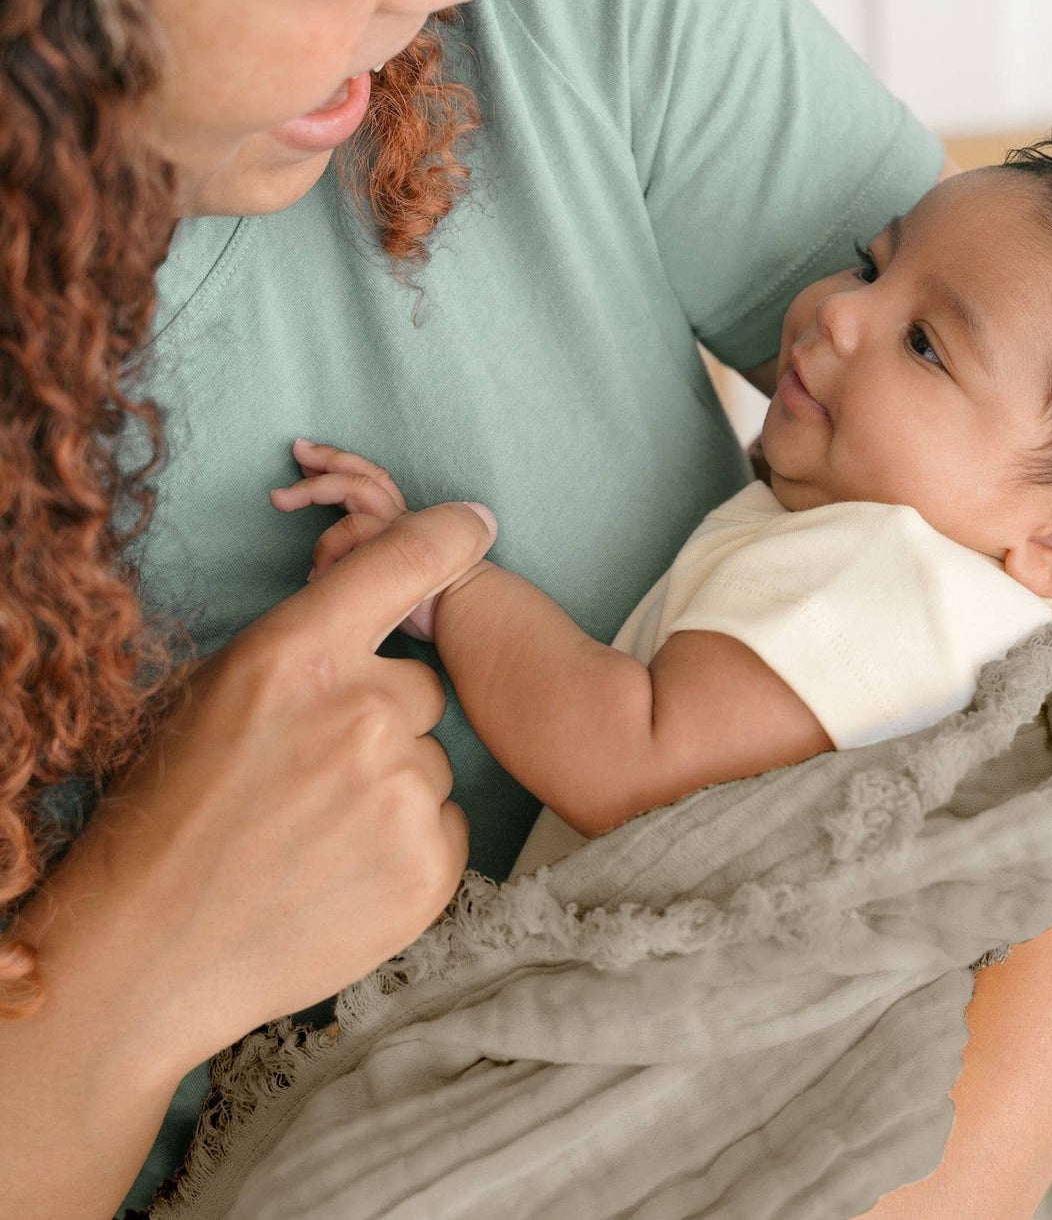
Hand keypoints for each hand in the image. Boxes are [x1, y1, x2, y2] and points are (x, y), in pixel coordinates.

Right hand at [71, 497, 498, 1076]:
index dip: (451, 533)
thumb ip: (310, 639)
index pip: (407, 559)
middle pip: (423, 688)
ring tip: (319, 835)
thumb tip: (388, 591)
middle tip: (316, 776)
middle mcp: (363, 712)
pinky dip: (409, 845)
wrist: (147, 955)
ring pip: (432, 762)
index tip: (475, 525)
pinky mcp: (431, 867)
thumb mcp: (219, 692)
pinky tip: (346, 873)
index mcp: (299, 654)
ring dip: (393, 788)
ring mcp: (402, 793)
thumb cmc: (170, 815)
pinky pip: (447, 825)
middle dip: (383, 721)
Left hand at [271, 439, 496, 640]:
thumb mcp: (400, 582)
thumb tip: (322, 581)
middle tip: (297, 449)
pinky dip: (329, 550)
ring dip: (314, 492)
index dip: (342, 464)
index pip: (373, 482)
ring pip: (355, 492)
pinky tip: (315, 575)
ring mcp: (403, 529)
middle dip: (328, 458)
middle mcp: (405, 519)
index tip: (311, 460)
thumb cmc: (438, 610)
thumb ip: (370, 572)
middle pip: (365, 475)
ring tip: (280, 499)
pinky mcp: (402, 544)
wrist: (473, 616)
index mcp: (406, 524)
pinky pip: (356, 533)